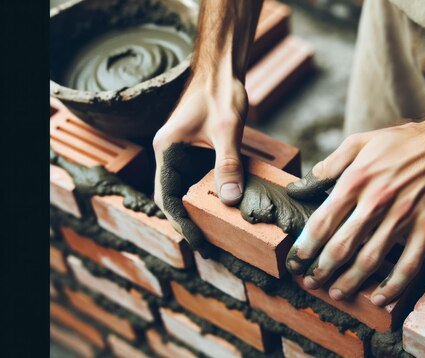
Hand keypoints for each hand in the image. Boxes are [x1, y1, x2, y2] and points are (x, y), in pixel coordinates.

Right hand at [153, 77, 247, 255]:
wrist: (222, 70)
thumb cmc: (220, 93)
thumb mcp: (226, 130)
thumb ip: (227, 164)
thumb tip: (229, 199)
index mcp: (167, 150)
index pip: (168, 197)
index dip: (182, 223)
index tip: (198, 242)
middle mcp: (170, 154)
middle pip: (173, 198)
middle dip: (188, 223)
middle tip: (208, 246)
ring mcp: (182, 153)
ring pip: (185, 190)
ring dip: (198, 212)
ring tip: (215, 235)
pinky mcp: (196, 151)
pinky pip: (199, 179)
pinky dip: (209, 195)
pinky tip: (224, 207)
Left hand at [285, 108, 424, 306]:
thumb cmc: (407, 142)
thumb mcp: (364, 141)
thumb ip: (335, 160)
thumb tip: (312, 178)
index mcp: (357, 180)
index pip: (322, 221)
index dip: (306, 246)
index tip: (297, 260)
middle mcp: (376, 202)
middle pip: (341, 246)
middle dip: (321, 269)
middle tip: (310, 282)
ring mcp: (404, 217)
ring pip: (370, 260)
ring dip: (349, 282)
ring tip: (336, 293)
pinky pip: (407, 265)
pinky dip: (392, 287)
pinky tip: (380, 299)